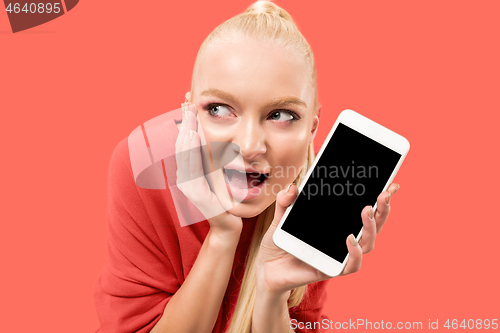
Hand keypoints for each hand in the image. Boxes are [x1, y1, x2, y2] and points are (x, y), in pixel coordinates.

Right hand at [175, 102, 242, 237]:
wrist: (228, 225)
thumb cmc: (227, 199)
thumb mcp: (221, 174)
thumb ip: (217, 158)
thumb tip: (221, 139)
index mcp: (191, 170)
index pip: (187, 140)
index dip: (187, 120)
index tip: (189, 101)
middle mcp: (186, 175)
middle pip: (183, 142)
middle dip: (185, 120)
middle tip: (187, 99)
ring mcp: (188, 184)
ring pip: (184, 152)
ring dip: (186, 130)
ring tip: (189, 114)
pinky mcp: (195, 192)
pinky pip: (192, 167)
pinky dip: (191, 150)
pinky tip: (193, 136)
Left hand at [256, 183, 399, 294]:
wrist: (266, 269)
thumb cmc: (278, 243)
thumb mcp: (279, 219)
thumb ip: (285, 203)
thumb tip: (293, 187)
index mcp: (336, 224)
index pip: (365, 211)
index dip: (380, 200)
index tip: (390, 185)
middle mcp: (343, 239)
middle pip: (373, 226)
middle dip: (382, 210)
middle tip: (384, 194)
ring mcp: (339, 255)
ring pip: (368, 244)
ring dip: (371, 227)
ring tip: (366, 210)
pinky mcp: (332, 270)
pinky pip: (351, 265)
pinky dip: (355, 253)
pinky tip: (350, 239)